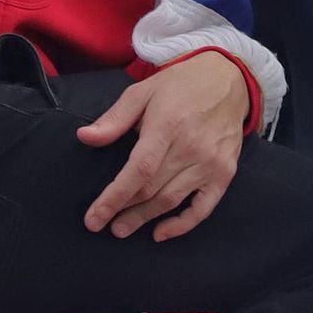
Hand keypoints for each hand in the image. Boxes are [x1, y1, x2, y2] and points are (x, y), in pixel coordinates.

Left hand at [78, 53, 249, 242]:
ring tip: (122, 229)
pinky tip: (161, 233)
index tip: (94, 218)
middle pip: (152, 189)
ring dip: (145, 219)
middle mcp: (191, 146)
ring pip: (172, 200)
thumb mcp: (143, 91)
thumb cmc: (180, 85)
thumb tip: (84, 137)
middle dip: (124, 211)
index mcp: (168, 125)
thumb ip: (114, 118)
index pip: (138, 170)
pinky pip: (204, 207)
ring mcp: (211, 162)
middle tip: (104, 225)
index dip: (114, 197)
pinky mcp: (225, 172)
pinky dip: (182, 225)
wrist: (228, 79)